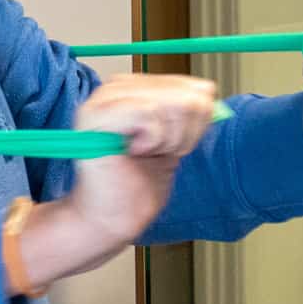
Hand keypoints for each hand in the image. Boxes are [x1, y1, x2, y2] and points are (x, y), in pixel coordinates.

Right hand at [14, 74, 216, 290]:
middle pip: (182, 93)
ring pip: (167, 102)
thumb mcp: (174, 141)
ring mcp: (102, 100)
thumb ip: (188, 113)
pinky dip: (153, 139)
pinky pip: (148, 113)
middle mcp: (115, 88)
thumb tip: (207, 89)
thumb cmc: (138, 186)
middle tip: (160, 152)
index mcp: (134, 90)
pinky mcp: (95, 116)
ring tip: (147, 153)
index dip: (196, 121)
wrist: (112, 218)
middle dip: (183, 132)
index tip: (175, 145)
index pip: (187, 85)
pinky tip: (136, 152)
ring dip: (168, 139)